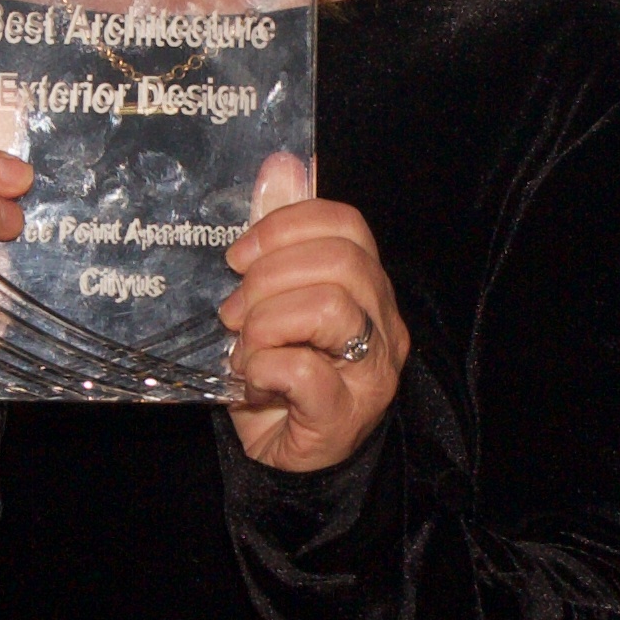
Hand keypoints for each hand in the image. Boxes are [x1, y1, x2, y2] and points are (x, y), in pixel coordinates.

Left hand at [218, 154, 402, 475]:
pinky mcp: (344, 416)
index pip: (347, 224)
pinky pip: (304, 371)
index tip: (238, 255)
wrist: (288, 458)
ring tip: (245, 347)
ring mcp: (371, 372)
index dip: (285, 226)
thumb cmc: (281, 375)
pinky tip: (253, 378)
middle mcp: (384, 324)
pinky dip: (264, 366)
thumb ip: (281, 235)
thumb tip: (284, 162)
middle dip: (270, 277)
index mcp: (367, 286)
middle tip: (235, 311)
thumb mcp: (273, 298)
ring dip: (266, 322)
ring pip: (330, 308)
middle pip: (341, 262)